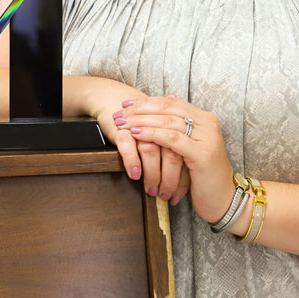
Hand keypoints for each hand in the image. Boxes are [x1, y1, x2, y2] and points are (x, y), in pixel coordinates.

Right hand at [67, 77, 187, 201]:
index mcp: (174, 126)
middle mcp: (160, 125)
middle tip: (165, 197)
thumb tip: (186, 184)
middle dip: (169, 179)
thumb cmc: (142, 125)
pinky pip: (128, 145)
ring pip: (151, 151)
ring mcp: (141, 125)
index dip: (183, 178)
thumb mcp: (161, 140)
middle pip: (171, 153)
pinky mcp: (122, 127)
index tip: (179, 197)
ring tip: (151, 191)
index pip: (184, 155)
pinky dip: (132, 160)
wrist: (113, 100)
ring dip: (152, 174)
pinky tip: (136, 175)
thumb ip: (175, 154)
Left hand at [117, 95, 235, 224]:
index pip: (172, 103)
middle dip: (140, 110)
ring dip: (141, 121)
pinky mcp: (202, 153)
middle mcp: (208, 123)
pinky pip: (172, 139)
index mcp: (205, 119)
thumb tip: (168, 100)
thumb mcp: (192, 147)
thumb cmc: (204, 176)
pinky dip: (152, 134)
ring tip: (123, 123)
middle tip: (119, 113)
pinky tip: (136, 134)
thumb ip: (181, 127)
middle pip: (168, 109)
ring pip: (168, 122)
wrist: (224, 200)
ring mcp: (207, 137)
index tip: (126, 105)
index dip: (147, 102)